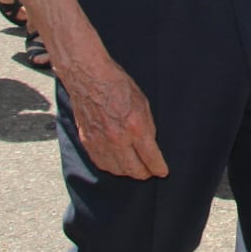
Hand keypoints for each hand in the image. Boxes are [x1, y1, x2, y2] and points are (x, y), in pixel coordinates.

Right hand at [56, 35, 169, 179]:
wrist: (89, 78)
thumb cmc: (118, 86)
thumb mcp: (143, 103)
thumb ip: (148, 126)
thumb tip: (150, 146)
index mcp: (135, 126)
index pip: (150, 157)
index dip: (158, 168)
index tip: (162, 172)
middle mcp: (117, 138)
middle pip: (134, 169)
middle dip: (145, 173)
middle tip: (150, 172)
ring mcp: (101, 142)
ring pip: (117, 170)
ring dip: (128, 172)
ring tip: (134, 169)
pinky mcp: (88, 141)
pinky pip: (101, 163)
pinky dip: (112, 167)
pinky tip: (117, 164)